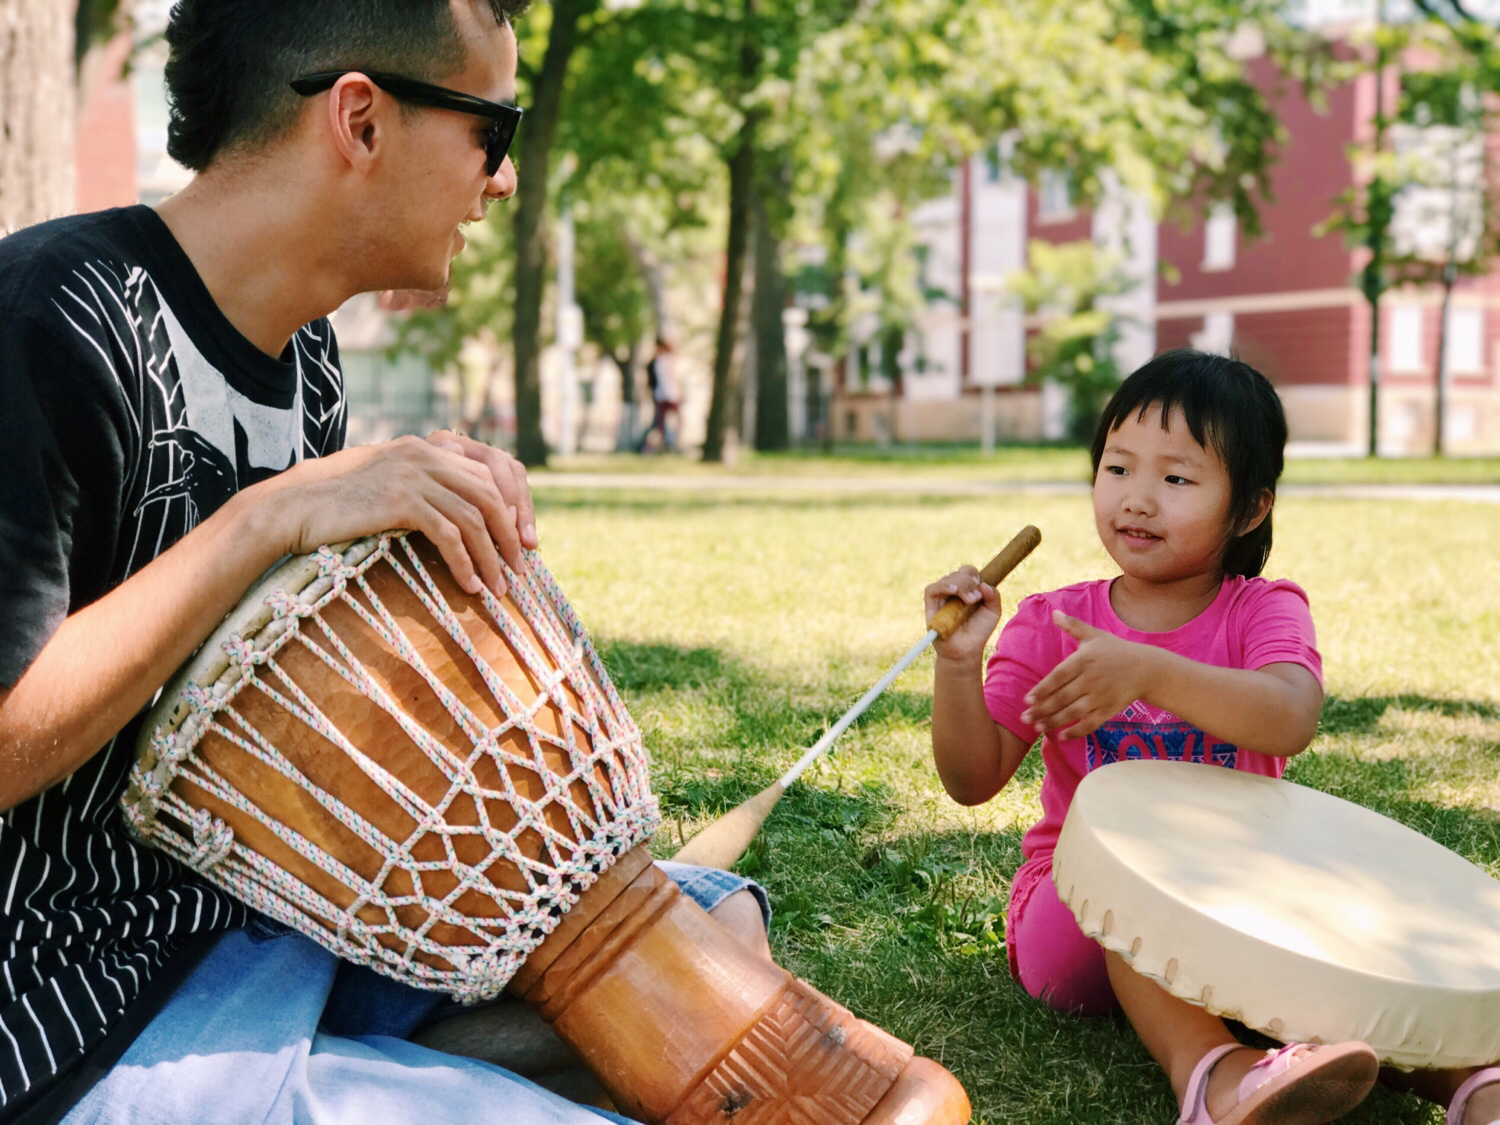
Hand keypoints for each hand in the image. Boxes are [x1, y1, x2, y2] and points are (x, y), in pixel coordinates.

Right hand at [251, 434, 536, 597]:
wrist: (290, 507)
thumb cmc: (337, 506)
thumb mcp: (388, 487)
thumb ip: (426, 491)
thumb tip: (463, 522)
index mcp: (427, 448)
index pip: (491, 471)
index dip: (514, 507)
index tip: (522, 542)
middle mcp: (424, 454)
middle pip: (490, 494)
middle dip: (510, 536)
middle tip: (520, 570)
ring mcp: (412, 475)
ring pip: (474, 517)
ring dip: (491, 557)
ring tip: (498, 589)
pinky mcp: (399, 500)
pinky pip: (448, 534)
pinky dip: (465, 563)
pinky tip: (469, 586)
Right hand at [924, 566, 1000, 664]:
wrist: (966, 651)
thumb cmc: (978, 632)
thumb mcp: (992, 612)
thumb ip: (993, 596)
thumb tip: (983, 584)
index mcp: (965, 590)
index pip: (966, 572)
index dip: (972, 574)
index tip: (980, 586)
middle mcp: (952, 592)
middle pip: (957, 573)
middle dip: (968, 582)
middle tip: (975, 599)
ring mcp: (941, 599)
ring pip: (946, 580)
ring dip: (960, 585)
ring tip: (970, 601)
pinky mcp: (931, 607)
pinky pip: (931, 590)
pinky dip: (942, 586)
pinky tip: (953, 590)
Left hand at [1022, 612, 1150, 739]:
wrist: (1146, 668)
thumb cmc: (1116, 650)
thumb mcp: (1094, 635)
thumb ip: (1073, 626)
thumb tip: (1054, 612)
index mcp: (1084, 660)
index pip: (1058, 677)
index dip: (1042, 690)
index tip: (1027, 700)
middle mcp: (1091, 679)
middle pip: (1062, 698)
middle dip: (1042, 710)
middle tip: (1024, 718)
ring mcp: (1100, 696)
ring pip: (1073, 712)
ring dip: (1054, 722)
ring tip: (1037, 728)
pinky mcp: (1109, 710)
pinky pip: (1090, 723)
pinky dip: (1077, 732)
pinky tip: (1062, 737)